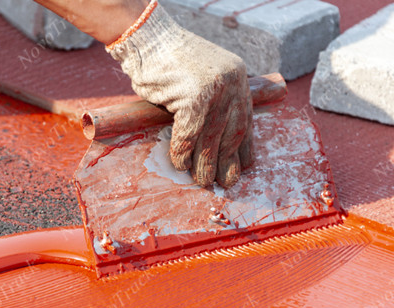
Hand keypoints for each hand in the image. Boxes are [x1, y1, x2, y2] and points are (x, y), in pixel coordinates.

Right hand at [108, 3, 252, 187]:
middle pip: (232, 133)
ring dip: (204, 164)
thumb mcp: (203, 80)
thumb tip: (215, 143)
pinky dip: (183, 152)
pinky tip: (179, 163)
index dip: (244, 147)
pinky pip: (189, 135)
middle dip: (226, 162)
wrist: (147, 38)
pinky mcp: (194, 95)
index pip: (246, 121)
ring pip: (212, 138)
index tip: (241, 166)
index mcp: (238, 79)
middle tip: (222, 182)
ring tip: (200, 181)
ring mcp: (215, 88)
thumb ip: (214, 104)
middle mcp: (232, 82)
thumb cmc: (169, 63)